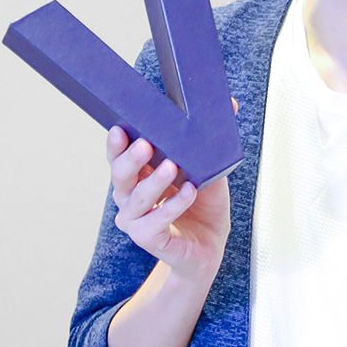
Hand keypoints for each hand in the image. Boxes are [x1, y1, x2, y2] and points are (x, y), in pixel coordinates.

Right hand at [106, 127, 230, 280]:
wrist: (210, 243)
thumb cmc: (202, 202)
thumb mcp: (209, 167)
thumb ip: (211, 139)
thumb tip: (229, 103)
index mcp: (137, 174)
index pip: (118, 156)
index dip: (116, 144)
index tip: (120, 128)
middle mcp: (128, 196)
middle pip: (120, 174)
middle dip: (131, 158)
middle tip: (145, 144)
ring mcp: (135, 219)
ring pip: (138, 198)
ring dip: (155, 181)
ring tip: (171, 166)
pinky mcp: (148, 238)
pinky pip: (158, 220)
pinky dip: (174, 205)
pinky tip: (190, 192)